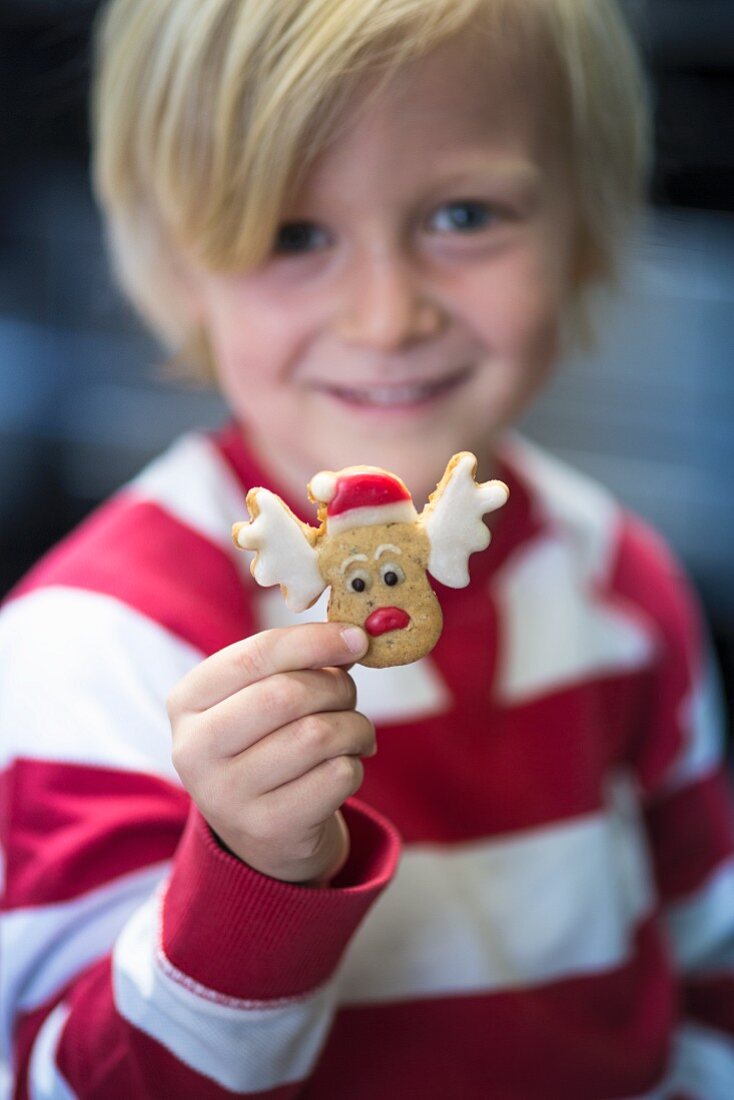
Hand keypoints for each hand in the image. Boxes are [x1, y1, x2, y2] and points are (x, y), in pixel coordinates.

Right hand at [167, 623, 374, 884]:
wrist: (261, 832)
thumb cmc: (265, 745)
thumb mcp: (260, 698)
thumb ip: (296, 663)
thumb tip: (353, 638)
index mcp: (187, 702)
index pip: (255, 655)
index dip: (313, 641)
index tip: (356, 637)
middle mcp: (194, 750)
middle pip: (288, 694)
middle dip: (336, 687)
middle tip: (348, 697)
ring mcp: (227, 795)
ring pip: (318, 734)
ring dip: (355, 726)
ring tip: (354, 733)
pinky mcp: (267, 828)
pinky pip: (337, 775)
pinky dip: (355, 764)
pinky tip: (343, 767)